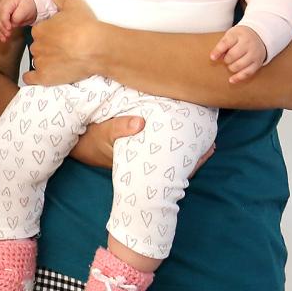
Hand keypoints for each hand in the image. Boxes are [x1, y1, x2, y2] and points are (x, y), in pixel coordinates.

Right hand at [0, 0, 36, 41]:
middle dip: (2, 28)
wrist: (29, 1)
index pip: (3, 12)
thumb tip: (13, 24)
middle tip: (8, 35)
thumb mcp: (26, 8)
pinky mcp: (2, 18)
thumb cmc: (28, 3)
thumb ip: (18, 16)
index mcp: (7, 2)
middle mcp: (1, 7)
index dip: (5, 21)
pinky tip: (3, 38)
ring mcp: (0, 13)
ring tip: (4, 39)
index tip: (9, 28)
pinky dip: (0, 32)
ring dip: (0, 32)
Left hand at [22, 0, 104, 85]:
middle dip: (49, 48)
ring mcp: (40, 62)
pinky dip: (33, 78)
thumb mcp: (74, 5)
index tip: (61, 36)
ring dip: (46, 62)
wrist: (95, 47)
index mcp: (40, 29)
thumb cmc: (85, 25)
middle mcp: (37, 45)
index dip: (51, 34)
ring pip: (38, 61)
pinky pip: (31, 79)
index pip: (41, 32)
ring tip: (62, 63)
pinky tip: (38, 77)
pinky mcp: (45, 77)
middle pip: (39, 47)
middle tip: (64, 49)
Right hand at [70, 115, 214, 178]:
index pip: (175, 167)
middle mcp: (146, 163)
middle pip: (178, 164)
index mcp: (143, 162)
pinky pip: (162, 150)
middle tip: (212, 143)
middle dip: (195, 154)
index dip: (194, 160)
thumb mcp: (103, 132)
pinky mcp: (140, 150)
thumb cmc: (92, 140)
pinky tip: (183, 133)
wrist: (79, 145)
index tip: (209, 149)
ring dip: (187, 149)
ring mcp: (144, 158)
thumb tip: (139, 123)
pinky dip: (174, 144)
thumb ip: (119, 127)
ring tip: (204, 138)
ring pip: (172, 158)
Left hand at [210, 25, 266, 83]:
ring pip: (240, 65)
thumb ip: (222, 45)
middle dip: (226, 59)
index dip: (218, 51)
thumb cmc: (239, 37)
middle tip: (226, 59)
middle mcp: (248, 44)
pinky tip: (231, 80)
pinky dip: (238, 77)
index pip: (226, 43)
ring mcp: (254, 54)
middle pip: (233, 55)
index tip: (212, 58)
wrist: (259, 36)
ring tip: (231, 64)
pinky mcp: (258, 63)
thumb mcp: (230, 36)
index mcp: (238, 35)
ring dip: (231, 67)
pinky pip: (248, 72)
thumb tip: (215, 57)